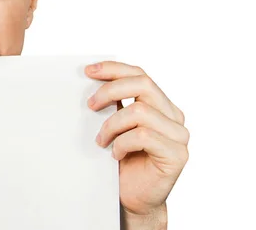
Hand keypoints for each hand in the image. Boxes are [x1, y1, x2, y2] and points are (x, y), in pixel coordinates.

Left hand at [85, 61, 188, 225]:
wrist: (132, 198)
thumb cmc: (122, 161)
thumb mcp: (115, 125)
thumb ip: (113, 104)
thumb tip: (91, 79)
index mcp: (161, 105)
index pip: (140, 75)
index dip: (114, 69)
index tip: (88, 71)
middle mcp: (174, 116)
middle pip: (143, 84)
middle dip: (110, 90)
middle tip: (90, 105)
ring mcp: (179, 135)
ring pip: (139, 111)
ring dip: (112, 125)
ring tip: (101, 140)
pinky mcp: (177, 155)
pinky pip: (143, 136)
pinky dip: (122, 143)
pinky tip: (115, 154)